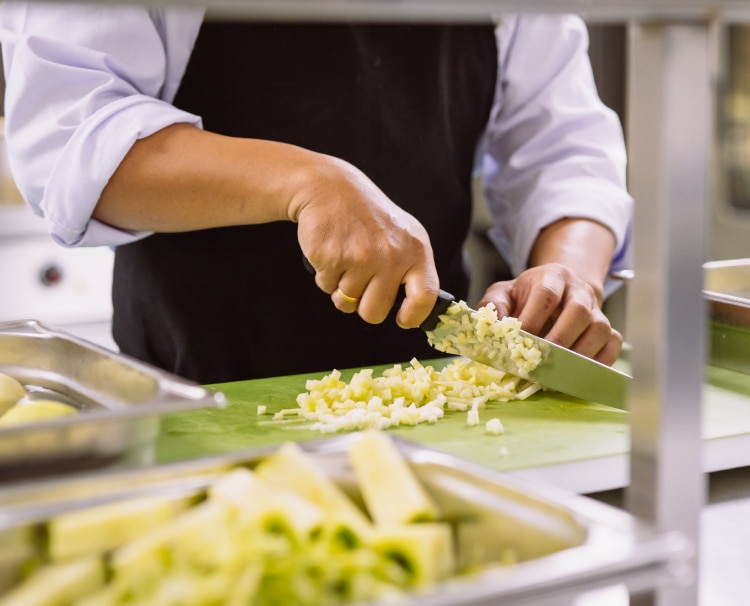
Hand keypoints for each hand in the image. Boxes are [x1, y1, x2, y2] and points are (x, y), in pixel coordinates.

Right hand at [290, 155, 439, 327]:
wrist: (329, 188)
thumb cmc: (368, 217)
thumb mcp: (402, 234)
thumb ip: (412, 268)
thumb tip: (416, 310)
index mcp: (415, 250)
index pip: (425, 296)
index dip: (414, 315)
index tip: (403, 320)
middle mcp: (392, 255)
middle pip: (375, 312)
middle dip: (363, 306)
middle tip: (360, 285)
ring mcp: (361, 257)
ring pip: (347, 302)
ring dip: (341, 287)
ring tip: (345, 258)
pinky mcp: (333, 257)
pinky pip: (326, 287)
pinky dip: (325, 275)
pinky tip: (331, 251)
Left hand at [477, 263, 622, 364]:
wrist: (556, 290)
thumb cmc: (526, 296)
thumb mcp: (504, 293)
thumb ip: (493, 306)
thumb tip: (493, 327)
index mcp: (552, 276)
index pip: (547, 294)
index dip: (534, 318)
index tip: (520, 340)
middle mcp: (579, 290)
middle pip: (578, 311)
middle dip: (559, 338)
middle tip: (541, 360)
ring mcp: (597, 309)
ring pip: (600, 328)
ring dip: (580, 353)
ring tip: (560, 371)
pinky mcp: (608, 328)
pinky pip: (613, 343)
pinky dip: (601, 360)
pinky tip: (581, 372)